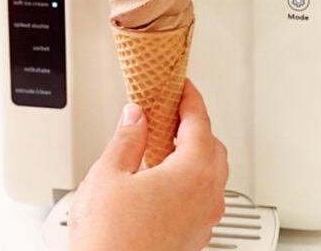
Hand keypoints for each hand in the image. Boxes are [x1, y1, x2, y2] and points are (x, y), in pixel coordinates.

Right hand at [68, 79, 228, 250]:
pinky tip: (164, 179)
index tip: (182, 86)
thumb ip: (126, 139)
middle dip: (194, 125)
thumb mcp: (109, 175)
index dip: (190, 98)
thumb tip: (136, 117)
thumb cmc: (110, 241)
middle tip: (171, 111)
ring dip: (194, 152)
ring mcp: (203, 219)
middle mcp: (206, 196)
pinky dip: (191, 178)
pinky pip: (203, 196)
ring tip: (164, 143)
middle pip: (212, 146)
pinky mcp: (193, 237)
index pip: (199, 121)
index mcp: (192, 172)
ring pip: (212, 173)